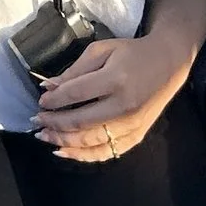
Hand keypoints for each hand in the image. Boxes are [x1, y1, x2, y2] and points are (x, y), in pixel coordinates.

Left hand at [34, 28, 190, 163]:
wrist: (168, 63)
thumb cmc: (132, 53)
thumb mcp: (103, 50)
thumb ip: (75, 69)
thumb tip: (49, 86)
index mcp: (115, 79)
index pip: (76, 94)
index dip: (54, 100)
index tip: (40, 101)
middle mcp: (123, 106)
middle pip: (80, 121)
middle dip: (54, 123)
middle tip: (37, 121)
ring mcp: (131, 125)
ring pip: (90, 141)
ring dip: (63, 141)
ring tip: (45, 137)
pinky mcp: (136, 136)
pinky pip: (106, 152)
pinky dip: (84, 156)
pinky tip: (65, 151)